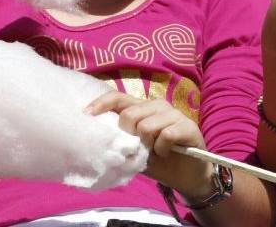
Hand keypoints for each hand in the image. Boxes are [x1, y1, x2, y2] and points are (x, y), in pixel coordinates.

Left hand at [85, 91, 213, 200]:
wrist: (189, 177)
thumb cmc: (160, 162)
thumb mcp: (136, 152)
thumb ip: (122, 142)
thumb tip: (100, 140)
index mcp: (142, 108)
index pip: (118, 97)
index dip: (101, 103)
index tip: (86, 114)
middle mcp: (158, 106)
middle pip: (130, 114)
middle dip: (128, 135)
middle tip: (137, 148)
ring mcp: (174, 114)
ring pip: (146, 124)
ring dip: (147, 144)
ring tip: (153, 151)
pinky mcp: (188, 126)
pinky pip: (166, 134)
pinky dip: (162, 148)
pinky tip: (165, 153)